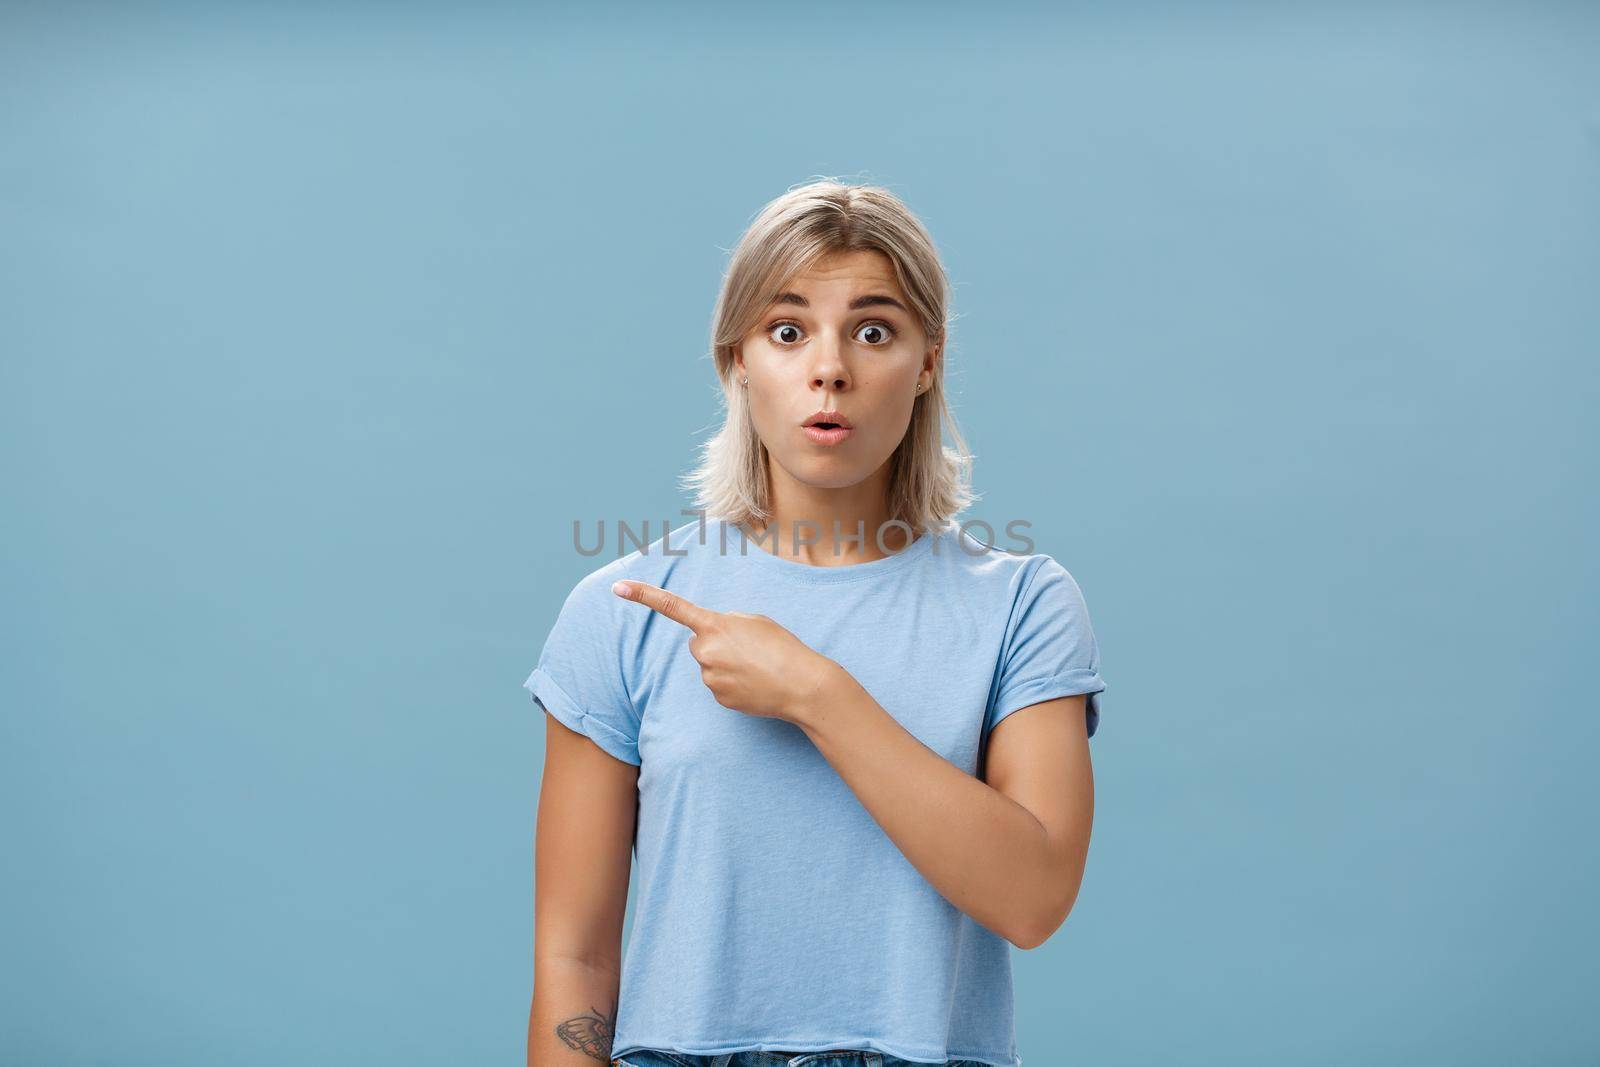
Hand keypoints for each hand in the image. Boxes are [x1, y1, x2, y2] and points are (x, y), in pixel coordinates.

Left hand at [611, 579, 837, 722]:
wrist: (801, 684)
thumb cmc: (782, 646)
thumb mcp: (755, 620)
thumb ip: (726, 623)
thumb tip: (711, 638)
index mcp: (714, 625)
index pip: (671, 606)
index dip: (643, 595)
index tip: (617, 587)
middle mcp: (705, 651)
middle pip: (698, 643)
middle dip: (716, 643)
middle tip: (748, 649)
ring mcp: (709, 677)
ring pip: (709, 665)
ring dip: (727, 664)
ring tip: (756, 667)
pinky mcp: (718, 698)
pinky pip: (718, 685)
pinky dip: (733, 683)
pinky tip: (754, 683)